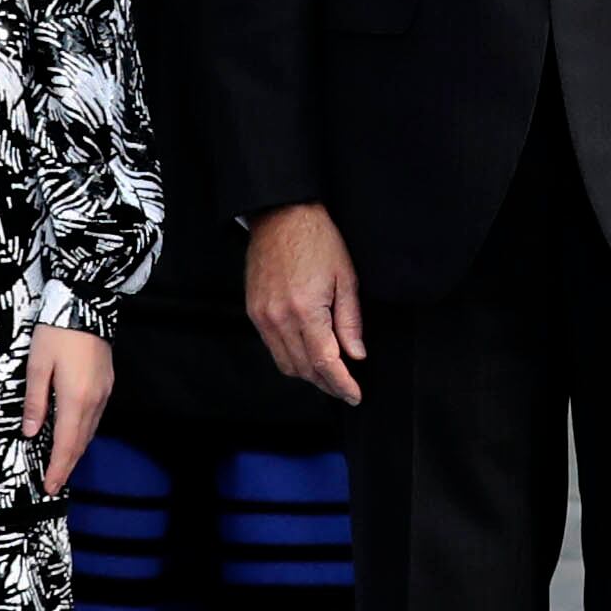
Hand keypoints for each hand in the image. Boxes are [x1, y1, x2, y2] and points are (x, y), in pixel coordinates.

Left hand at [22, 325, 112, 494]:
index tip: (50, 486)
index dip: (57, 468)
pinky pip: (96, 418)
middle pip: (80, 443)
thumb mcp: (37, 366)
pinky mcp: (106, 384)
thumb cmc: (57, 332)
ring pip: (90, 432)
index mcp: (74, 399)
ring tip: (62, 466)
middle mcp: (94, 401)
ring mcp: (104, 393)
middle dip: (67, 466)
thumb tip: (29, 431)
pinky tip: (75, 436)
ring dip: (76, 451)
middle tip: (55, 484)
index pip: (65, 444)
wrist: (86, 304)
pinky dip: (84, 434)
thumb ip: (34, 402)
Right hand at [244, 204, 367, 405]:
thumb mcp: (346, 278)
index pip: (325, 362)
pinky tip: (307, 354)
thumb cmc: (317, 240)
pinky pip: (272, 348)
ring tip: (329, 374)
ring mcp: (262, 316)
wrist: (282, 216)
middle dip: (327, 384)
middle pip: (304, 369)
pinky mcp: (253, 312)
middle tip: (346, 387)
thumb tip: (356, 355)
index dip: (341, 384)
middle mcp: (279, 318)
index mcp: (306, 309)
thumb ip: (350, 322)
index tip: (354, 395)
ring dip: (309, 375)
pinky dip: (291, 358)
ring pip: (285, 364)